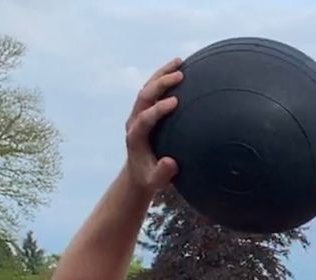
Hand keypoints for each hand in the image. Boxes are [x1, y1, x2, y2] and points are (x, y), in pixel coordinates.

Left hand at [124, 58, 183, 193]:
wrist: (138, 173)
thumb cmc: (149, 177)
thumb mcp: (155, 181)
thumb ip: (162, 173)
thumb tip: (170, 162)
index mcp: (135, 136)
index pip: (145, 117)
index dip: (158, 109)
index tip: (175, 102)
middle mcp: (134, 120)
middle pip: (144, 96)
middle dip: (160, 83)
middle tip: (180, 75)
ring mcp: (139, 113)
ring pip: (148, 88)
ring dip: (162, 74)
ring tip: (180, 62)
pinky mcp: (145, 111)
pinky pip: (153, 91)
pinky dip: (164, 79)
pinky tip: (180, 70)